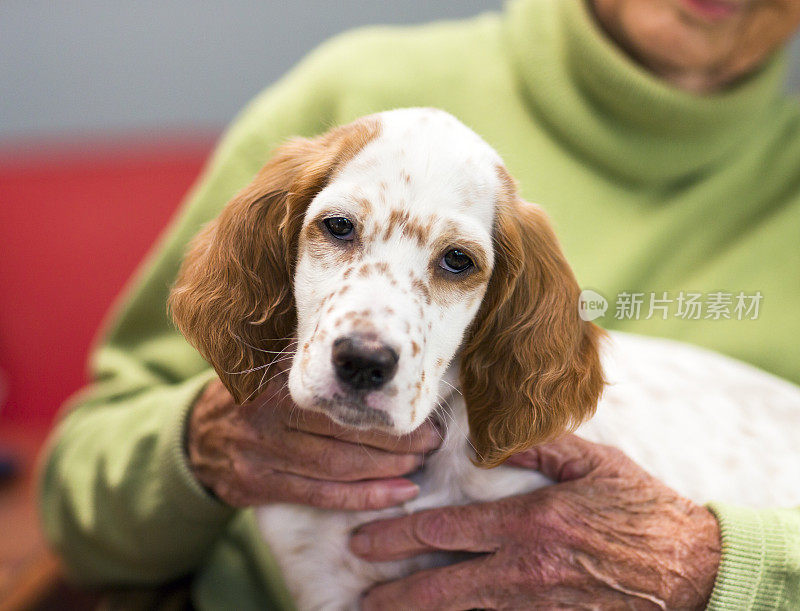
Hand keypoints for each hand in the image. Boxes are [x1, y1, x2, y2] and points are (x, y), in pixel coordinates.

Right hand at [187, 377, 439, 509]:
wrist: (196, 435)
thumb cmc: (255, 394)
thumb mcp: (274, 363)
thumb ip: (313, 356)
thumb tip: (372, 341)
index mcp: (277, 379)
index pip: (338, 394)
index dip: (382, 403)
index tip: (418, 402)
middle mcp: (267, 415)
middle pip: (343, 432)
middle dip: (395, 438)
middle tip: (432, 438)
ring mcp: (261, 453)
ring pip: (337, 466)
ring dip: (386, 468)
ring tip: (421, 462)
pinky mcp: (259, 485)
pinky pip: (321, 495)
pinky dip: (364, 497)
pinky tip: (398, 493)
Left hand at [350, 434, 720, 609]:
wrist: (689, 567)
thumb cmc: (637, 507)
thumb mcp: (591, 463)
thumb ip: (538, 447)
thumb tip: (489, 439)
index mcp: (531, 522)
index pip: (448, 530)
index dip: (400, 537)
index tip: (365, 541)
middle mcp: (527, 570)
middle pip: (444, 586)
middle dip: (396, 593)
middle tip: (360, 593)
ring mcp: (540, 606)